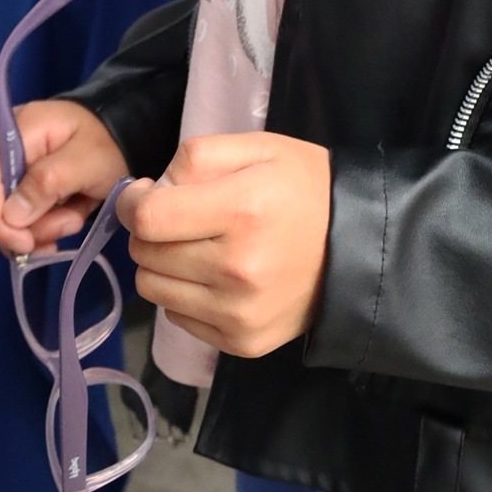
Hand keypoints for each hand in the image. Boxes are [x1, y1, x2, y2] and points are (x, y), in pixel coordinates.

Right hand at [0, 100, 126, 256]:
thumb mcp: (87, 160)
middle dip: (30, 227)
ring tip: (76, 215)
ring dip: (44, 228)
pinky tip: (68, 218)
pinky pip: (21, 218)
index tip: (25, 244)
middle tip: (70, 224)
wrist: (125, 135)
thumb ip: (48, 181)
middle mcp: (6, 149)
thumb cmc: (109, 142)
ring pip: (9, 218)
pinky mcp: (23, 185)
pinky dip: (45, 226)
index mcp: (17, 132)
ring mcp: (14, 168)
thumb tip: (10, 215)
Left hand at [119, 133, 330, 357]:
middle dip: (149, 230)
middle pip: (145, 255)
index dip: (131, 203)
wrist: (359, 245)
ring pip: (154, 289)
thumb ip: (198, 156)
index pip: (149, 218)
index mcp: (242, 210)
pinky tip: (214, 275)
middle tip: (178, 216)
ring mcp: (238, 313)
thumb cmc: (305, 187)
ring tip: (195, 246)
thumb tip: (149, 190)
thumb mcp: (260, 148)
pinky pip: (178, 317)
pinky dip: (184, 294)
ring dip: (162, 264)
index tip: (141, 194)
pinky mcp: (240, 343)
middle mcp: (236, 269)